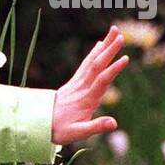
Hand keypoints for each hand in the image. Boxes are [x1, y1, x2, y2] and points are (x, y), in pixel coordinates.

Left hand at [52, 26, 128, 143]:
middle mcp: (81, 88)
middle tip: (121, 35)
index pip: (101, 82)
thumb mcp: (78, 133)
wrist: (39, 124)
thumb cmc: (60, 130)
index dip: (113, 70)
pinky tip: (99, 44)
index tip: (125, 58)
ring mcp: (77, 84)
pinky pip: (85, 65)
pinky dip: (93, 53)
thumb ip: (96, 126)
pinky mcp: (74, 82)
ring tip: (114, 31)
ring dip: (103, 46)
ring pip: (92, 61)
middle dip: (109, 50)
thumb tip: (114, 123)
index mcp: (86, 100)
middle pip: (97, 66)